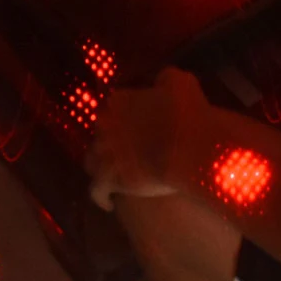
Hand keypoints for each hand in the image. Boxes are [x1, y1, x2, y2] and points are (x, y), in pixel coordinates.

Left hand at [87, 69, 209, 210]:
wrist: (189, 145)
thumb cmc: (187, 111)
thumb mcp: (180, 82)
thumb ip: (165, 78)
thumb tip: (160, 80)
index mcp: (119, 101)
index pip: (113, 105)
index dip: (124, 114)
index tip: (135, 120)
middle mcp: (106, 125)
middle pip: (100, 132)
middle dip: (108, 138)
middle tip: (125, 147)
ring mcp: (105, 153)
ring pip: (91, 160)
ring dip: (100, 165)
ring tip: (111, 173)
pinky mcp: (109, 179)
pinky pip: (96, 190)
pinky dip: (101, 196)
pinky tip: (109, 202)